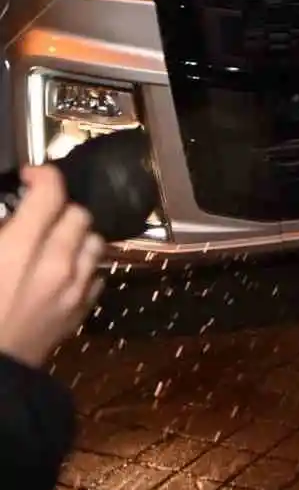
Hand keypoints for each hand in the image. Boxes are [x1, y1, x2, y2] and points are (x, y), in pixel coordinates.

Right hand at [0, 164, 105, 368]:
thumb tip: (11, 220)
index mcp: (19, 250)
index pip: (51, 193)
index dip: (42, 176)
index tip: (29, 176)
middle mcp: (56, 265)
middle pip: (78, 214)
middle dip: (58, 208)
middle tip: (35, 214)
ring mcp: (73, 291)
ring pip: (94, 242)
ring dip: (76, 236)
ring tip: (51, 241)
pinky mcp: (79, 314)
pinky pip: (96, 275)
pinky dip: (82, 266)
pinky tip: (60, 271)